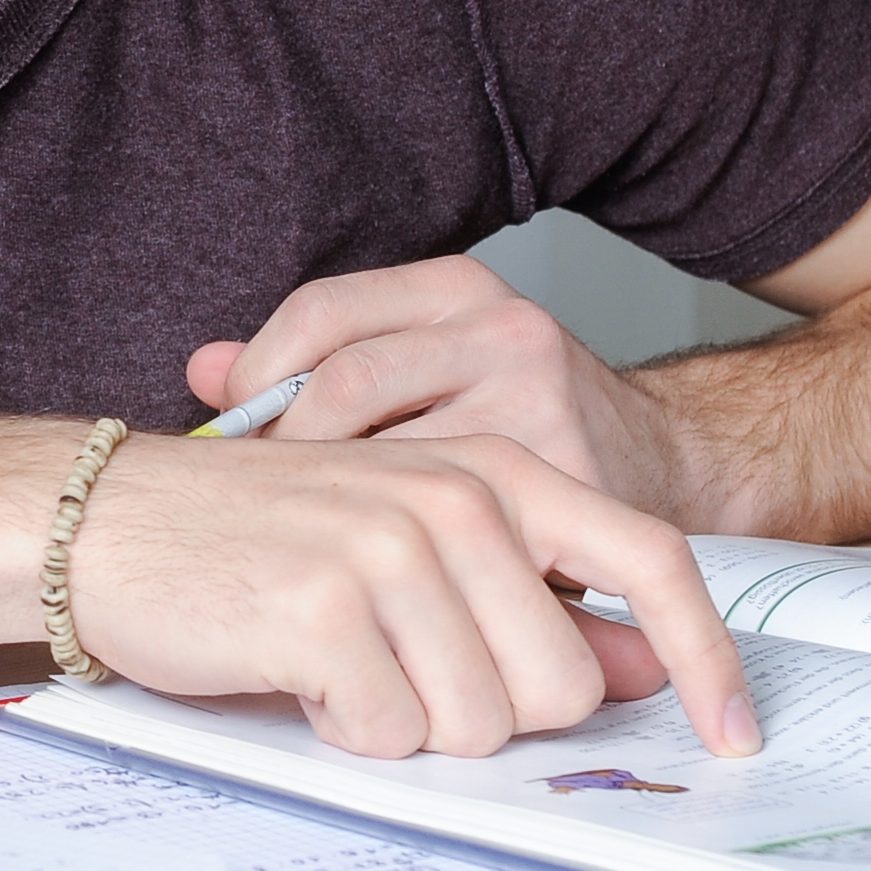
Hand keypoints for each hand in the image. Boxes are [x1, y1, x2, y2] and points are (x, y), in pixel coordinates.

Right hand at [63, 430, 760, 760]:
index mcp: (494, 471)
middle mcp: (454, 499)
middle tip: (406, 672)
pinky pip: (388, 737)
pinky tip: (296, 673)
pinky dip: (344, 731)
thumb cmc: (257, 536)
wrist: (105, 518)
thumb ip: (533, 595)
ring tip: (341, 663)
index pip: (652, 558)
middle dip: (491, 715)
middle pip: (564, 686)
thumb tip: (642, 667)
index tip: (735, 733)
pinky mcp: (321, 612)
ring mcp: (389, 551)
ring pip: (477, 726)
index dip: (707, 659)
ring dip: (407, 725)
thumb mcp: (410, 541)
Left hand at [188, 256, 695, 518]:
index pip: (322, 312)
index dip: (259, 374)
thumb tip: (199, 369)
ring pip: (395, 457)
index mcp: (455, 291)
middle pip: (346, 381)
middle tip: (263, 504)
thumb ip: (316, 368)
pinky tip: (375, 580)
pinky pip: (454, 527)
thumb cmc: (523, 425)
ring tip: (310, 543)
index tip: (234, 431)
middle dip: (288, 450)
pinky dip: (402, 557)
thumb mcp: (426, 370)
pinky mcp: (569, 476)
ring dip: (340, 510)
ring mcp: (538, 398)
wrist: (672, 467)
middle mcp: (500, 329)